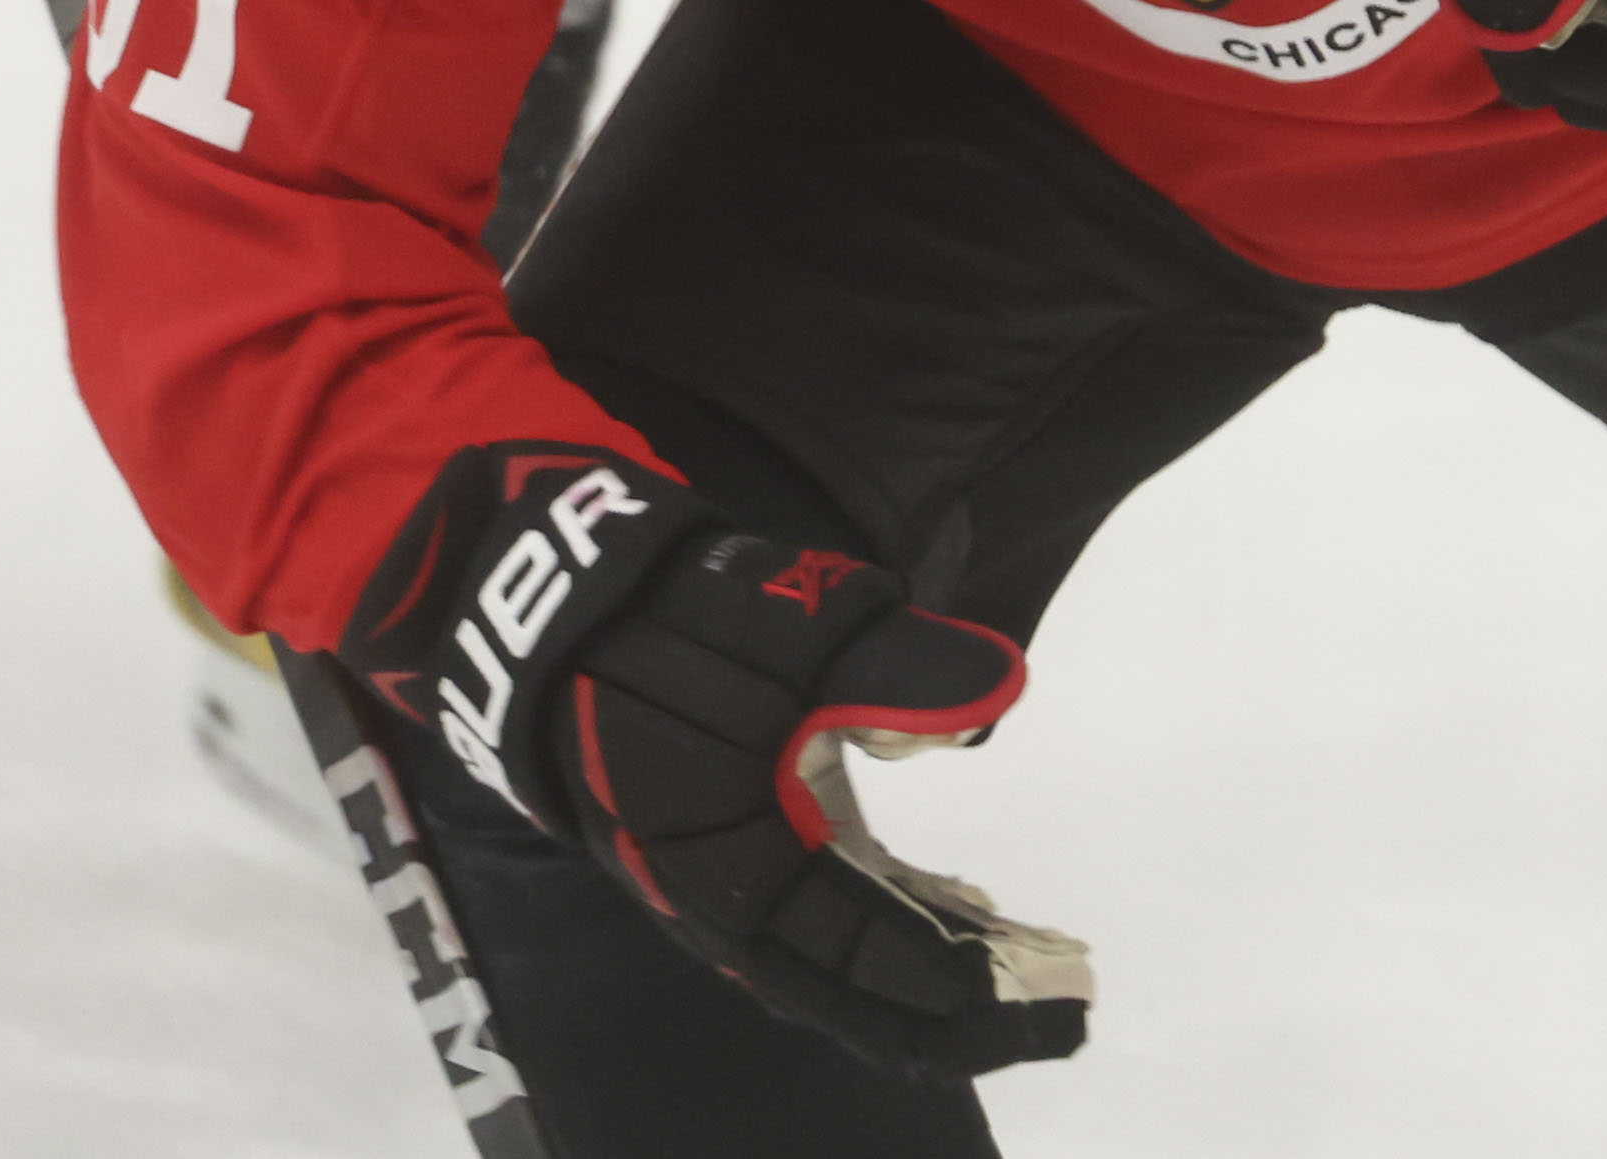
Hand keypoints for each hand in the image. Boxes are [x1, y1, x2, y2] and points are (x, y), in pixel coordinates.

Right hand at [349, 444, 1093, 1083]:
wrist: (541, 601)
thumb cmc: (658, 619)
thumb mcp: (778, 624)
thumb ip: (891, 666)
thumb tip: (1000, 693)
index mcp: (736, 882)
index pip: (873, 978)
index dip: (973, 1002)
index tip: (1063, 1004)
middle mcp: (729, 908)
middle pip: (862, 993)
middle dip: (964, 1005)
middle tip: (1065, 1004)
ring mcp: (726, 878)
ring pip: (845, 958)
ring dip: (932, 965)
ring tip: (1025, 961)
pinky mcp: (733, 838)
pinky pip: (826, 910)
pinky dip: (895, 919)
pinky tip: (955, 900)